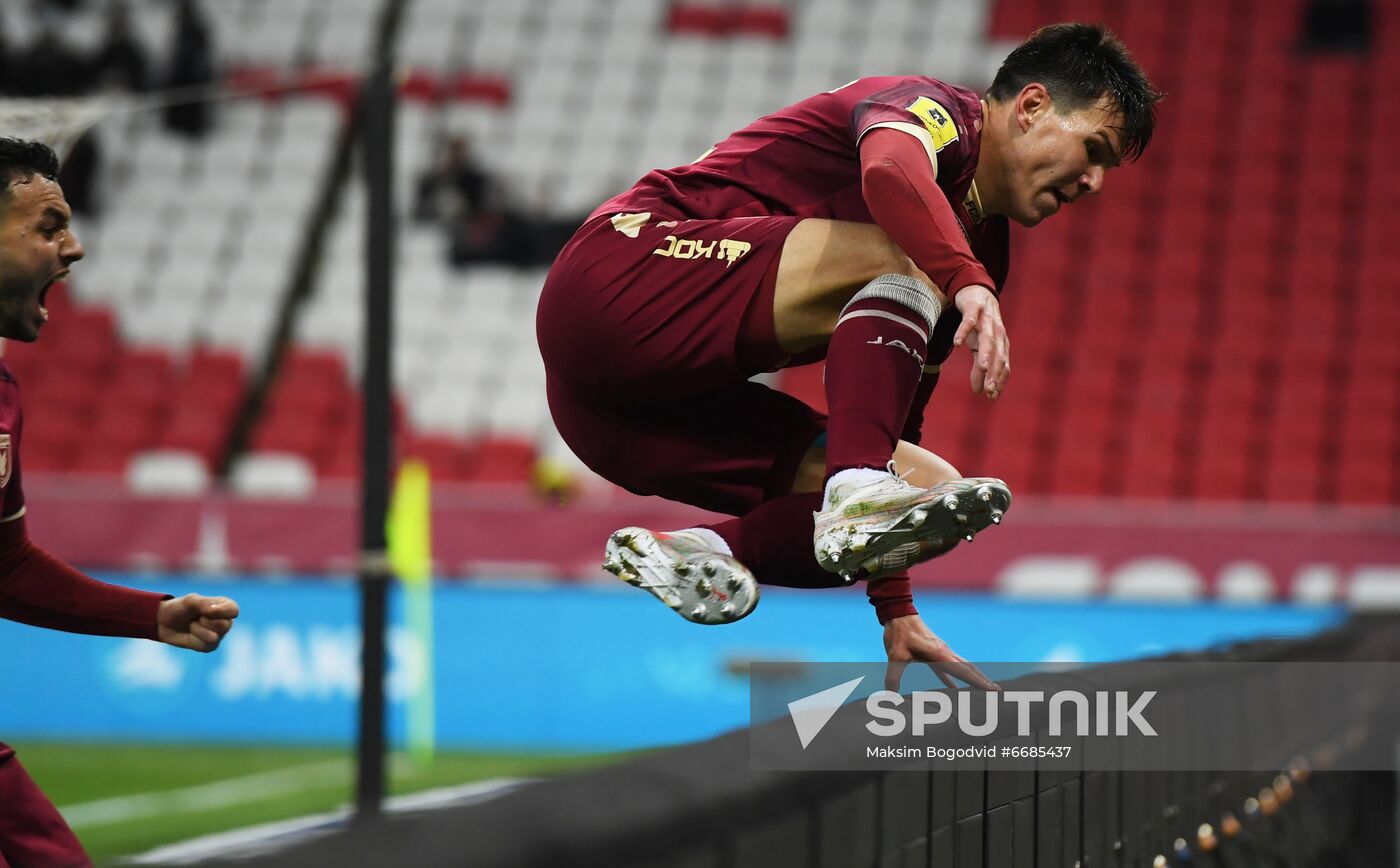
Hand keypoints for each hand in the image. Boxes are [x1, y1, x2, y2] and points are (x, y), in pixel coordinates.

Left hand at [157, 594, 238, 651]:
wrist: (164, 622)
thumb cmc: (180, 608)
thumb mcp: (190, 601)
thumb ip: (203, 603)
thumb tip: (214, 611)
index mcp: (224, 606)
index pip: (233, 610)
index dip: (221, 611)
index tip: (207, 610)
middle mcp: (225, 621)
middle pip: (225, 626)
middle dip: (205, 622)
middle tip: (196, 617)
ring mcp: (219, 635)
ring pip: (214, 637)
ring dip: (197, 630)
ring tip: (191, 625)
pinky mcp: (210, 646)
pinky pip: (206, 646)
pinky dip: (194, 640)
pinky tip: (191, 634)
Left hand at [883, 614, 998, 692]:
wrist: (898, 614)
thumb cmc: (899, 633)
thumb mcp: (895, 656)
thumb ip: (893, 677)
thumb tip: (890, 696)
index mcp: (940, 654)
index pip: (964, 671)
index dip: (979, 682)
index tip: (994, 690)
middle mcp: (945, 652)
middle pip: (969, 669)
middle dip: (983, 681)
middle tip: (997, 692)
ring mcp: (941, 651)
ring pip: (961, 667)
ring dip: (972, 678)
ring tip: (982, 689)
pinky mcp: (934, 652)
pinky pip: (948, 667)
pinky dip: (954, 677)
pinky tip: (953, 688)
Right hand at [952, 286, 1009, 399]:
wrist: (976, 291)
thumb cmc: (979, 323)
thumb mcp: (977, 346)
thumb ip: (979, 367)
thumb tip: (978, 391)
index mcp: (1000, 343)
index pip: (1003, 365)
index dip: (999, 380)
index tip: (991, 397)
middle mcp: (997, 333)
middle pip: (998, 354)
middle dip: (995, 373)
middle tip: (990, 389)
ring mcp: (986, 320)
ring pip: (988, 339)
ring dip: (986, 354)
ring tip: (983, 369)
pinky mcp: (974, 309)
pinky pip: (969, 321)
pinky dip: (964, 332)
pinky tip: (957, 344)